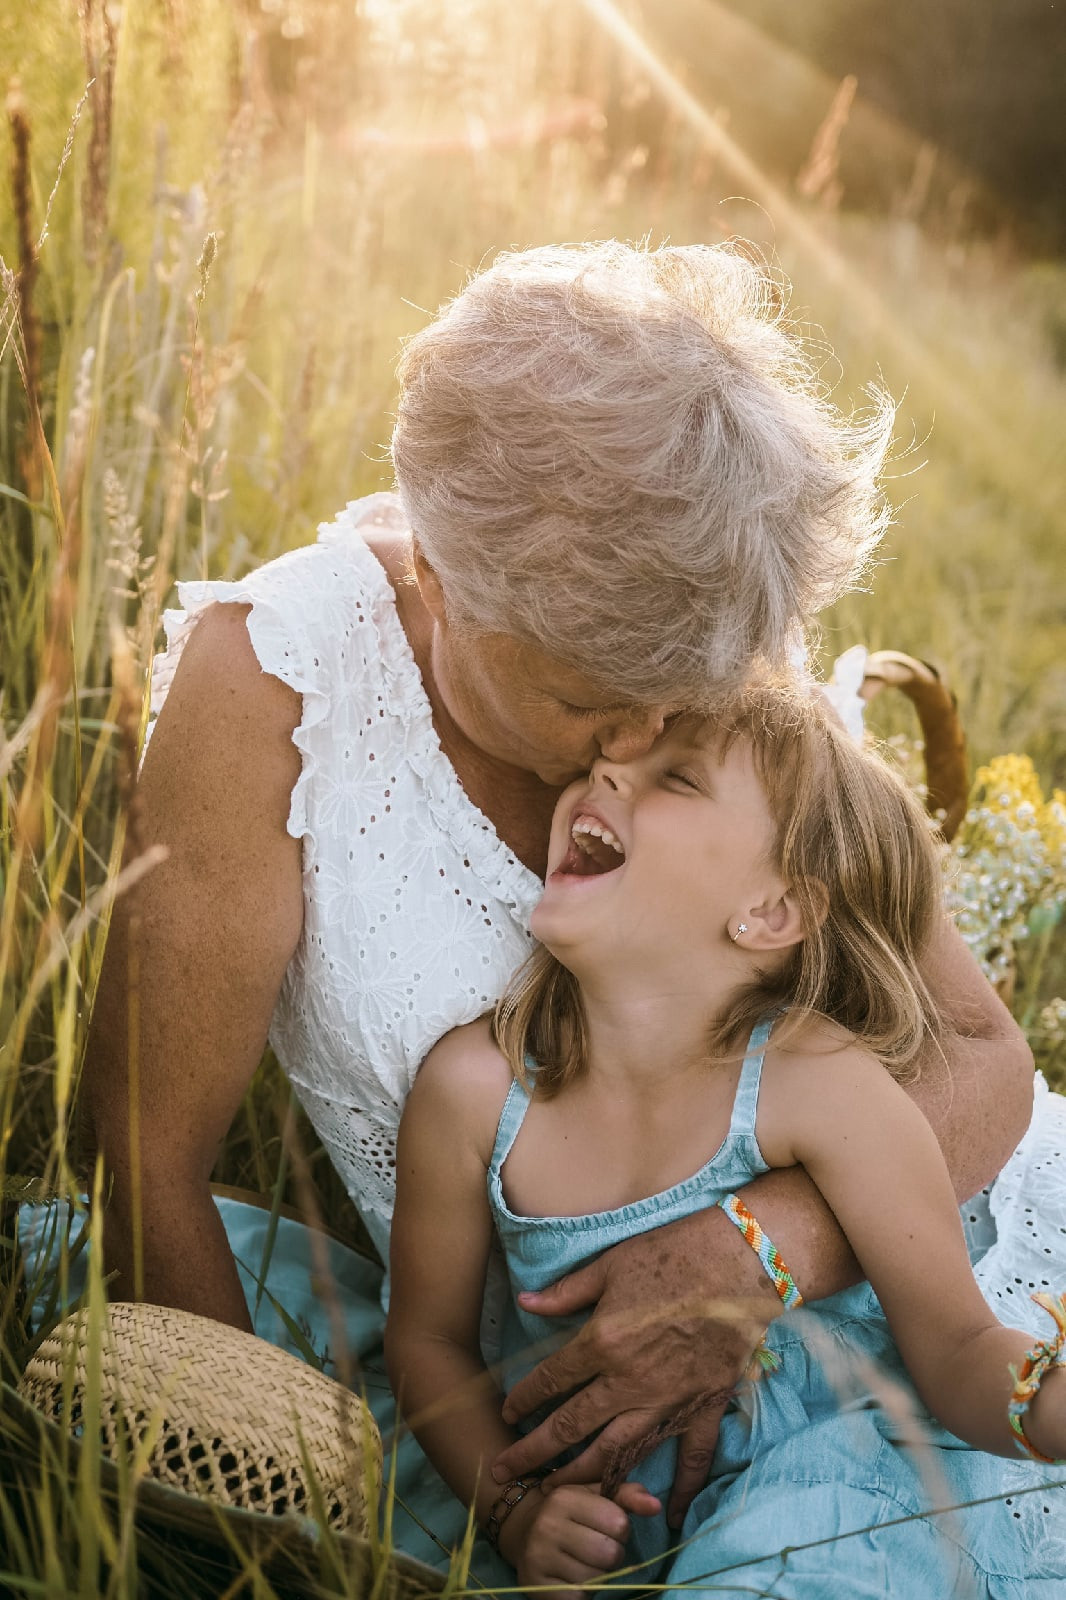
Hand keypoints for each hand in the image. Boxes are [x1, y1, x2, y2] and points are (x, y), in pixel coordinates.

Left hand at [492, 1207, 780, 1525]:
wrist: (740, 1259)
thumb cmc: (673, 1252)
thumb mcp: (611, 1265)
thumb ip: (567, 1292)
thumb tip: (525, 1301)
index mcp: (603, 1342)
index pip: (551, 1381)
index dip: (524, 1400)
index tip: (507, 1413)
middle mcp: (630, 1381)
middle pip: (573, 1426)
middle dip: (534, 1452)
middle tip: (505, 1471)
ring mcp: (668, 1399)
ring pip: (618, 1451)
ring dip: (583, 1475)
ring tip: (556, 1492)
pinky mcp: (705, 1404)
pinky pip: (691, 1456)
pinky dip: (683, 1489)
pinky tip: (669, 1515)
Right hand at [501, 1480, 659, 1599]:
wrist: (523, 1530)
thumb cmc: (569, 1512)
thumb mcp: (595, 1495)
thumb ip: (627, 1495)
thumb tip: (655, 1506)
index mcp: (565, 1498)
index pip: (618, 1523)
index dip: (620, 1530)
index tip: (607, 1528)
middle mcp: (548, 1526)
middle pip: (610, 1554)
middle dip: (612, 1555)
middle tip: (598, 1549)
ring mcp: (538, 1557)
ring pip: (595, 1579)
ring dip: (597, 1575)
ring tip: (584, 1562)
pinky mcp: (535, 1586)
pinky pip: (577, 1599)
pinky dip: (582, 1593)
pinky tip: (572, 1578)